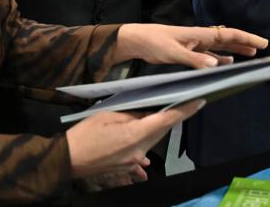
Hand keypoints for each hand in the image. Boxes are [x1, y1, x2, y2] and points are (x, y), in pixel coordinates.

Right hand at [67, 99, 204, 181]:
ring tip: (161, 116)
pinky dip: (144, 147)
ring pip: (152, 142)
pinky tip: (143, 145)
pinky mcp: (127, 167)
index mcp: (136, 134)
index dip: (184, 111)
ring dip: (157, 130)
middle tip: (181, 103)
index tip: (199, 102)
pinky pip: (142, 156)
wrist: (69, 159)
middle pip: (161, 132)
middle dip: (171, 118)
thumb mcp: (107, 116)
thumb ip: (131, 114)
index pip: (166, 120)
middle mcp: (140, 150)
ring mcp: (134, 162)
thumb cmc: (85, 134)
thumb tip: (145, 113)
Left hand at [113, 24, 267, 68]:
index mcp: (200, 34)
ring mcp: (194, 44)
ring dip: (235, 49)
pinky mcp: (187, 51)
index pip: (229, 34)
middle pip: (227, 39)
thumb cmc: (155, 43)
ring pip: (220, 46)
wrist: (138, 40)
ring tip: (250, 55)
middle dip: (245, 42)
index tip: (263, 42)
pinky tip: (226, 63)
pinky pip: (209, 54)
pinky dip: (220, 58)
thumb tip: (217, 65)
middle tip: (262, 48)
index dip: (247, 38)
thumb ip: (195, 60)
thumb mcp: (174, 52)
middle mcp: (200, 37)